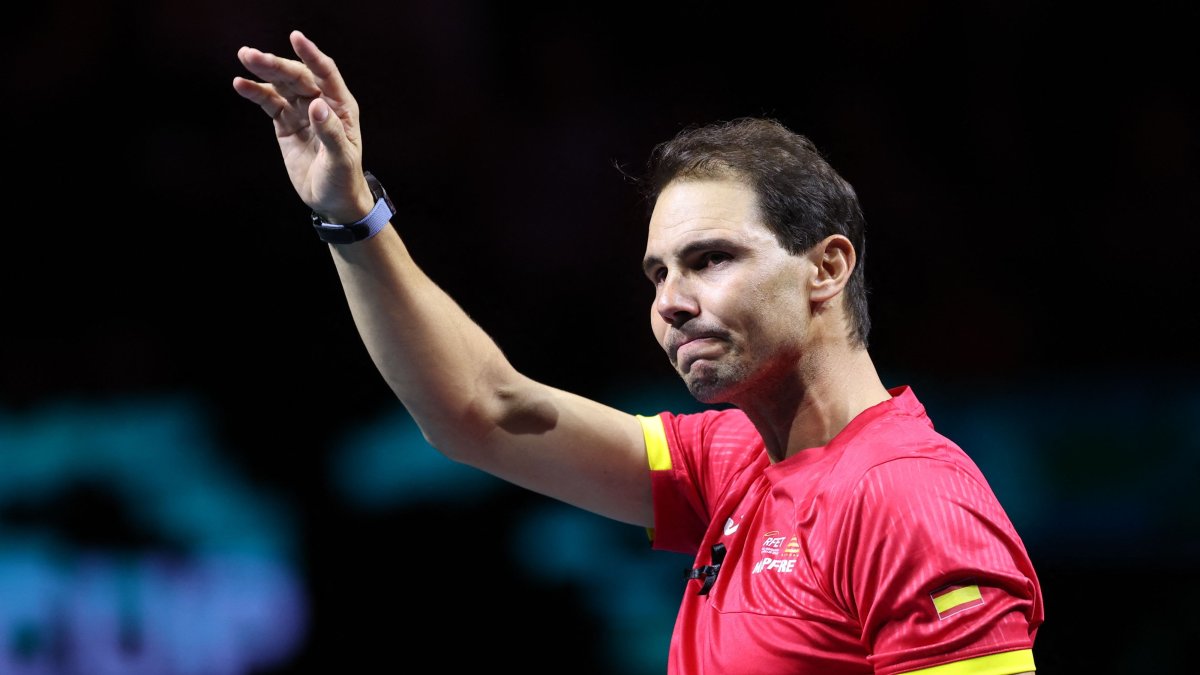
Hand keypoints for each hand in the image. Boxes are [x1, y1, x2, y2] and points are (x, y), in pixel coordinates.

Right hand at [232, 30, 374, 222]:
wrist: (332, 200)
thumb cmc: (343, 180)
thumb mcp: (340, 159)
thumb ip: (330, 132)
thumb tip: (316, 105)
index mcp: (341, 107)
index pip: (325, 74)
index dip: (311, 55)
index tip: (295, 38)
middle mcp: (322, 104)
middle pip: (297, 77)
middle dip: (276, 65)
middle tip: (251, 55)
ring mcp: (302, 113)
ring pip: (281, 86)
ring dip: (263, 72)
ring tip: (244, 58)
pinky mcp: (286, 124)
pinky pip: (270, 103)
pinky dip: (256, 93)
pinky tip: (241, 84)